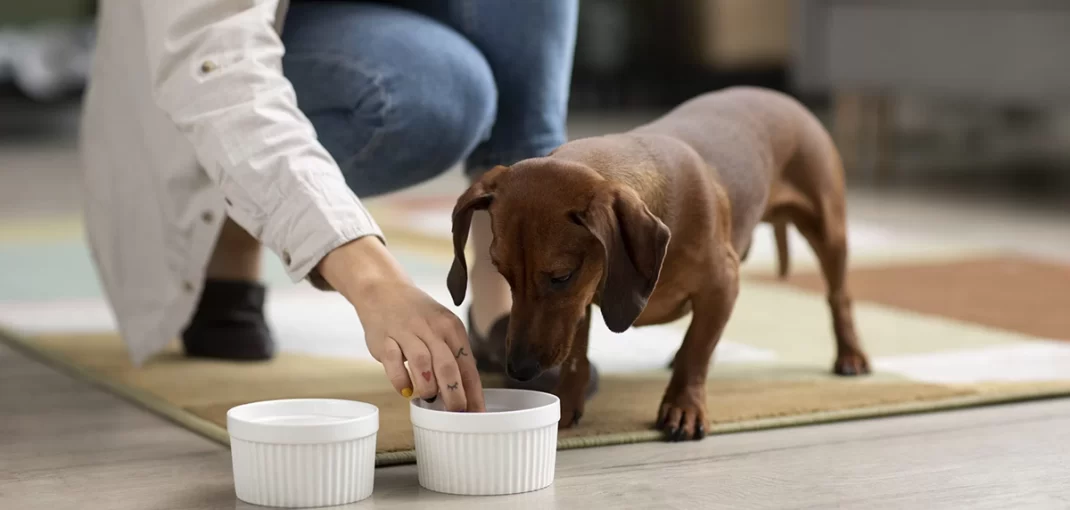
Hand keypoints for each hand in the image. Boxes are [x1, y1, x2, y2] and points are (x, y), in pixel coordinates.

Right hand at [317, 236, 485, 411]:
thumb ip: (452, 357)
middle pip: (448, 366)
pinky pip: (394, 363)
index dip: (473, 392)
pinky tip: (406, 391)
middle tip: (456, 413)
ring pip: (422, 364)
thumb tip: (465, 394)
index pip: (468, 365)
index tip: (477, 413)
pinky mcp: (384, 339)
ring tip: (430, 399)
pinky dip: (401, 380)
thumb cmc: (418, 316)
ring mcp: (407, 332)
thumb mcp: (442, 329)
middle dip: (454, 394)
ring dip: (428, 386)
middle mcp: (432, 329)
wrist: (384, 290)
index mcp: (451, 328)